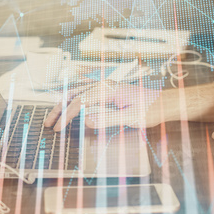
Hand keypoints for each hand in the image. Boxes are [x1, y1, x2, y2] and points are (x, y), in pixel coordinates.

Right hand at [44, 81, 162, 130]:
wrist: (165, 103)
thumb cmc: (151, 110)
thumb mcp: (131, 117)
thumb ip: (108, 118)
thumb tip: (87, 119)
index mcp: (107, 89)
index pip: (79, 103)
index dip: (66, 117)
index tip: (58, 129)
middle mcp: (104, 84)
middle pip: (74, 95)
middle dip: (59, 110)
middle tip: (48, 124)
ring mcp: (106, 86)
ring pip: (78, 92)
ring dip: (64, 104)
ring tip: (53, 116)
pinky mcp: (108, 90)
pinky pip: (85, 91)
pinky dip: (73, 98)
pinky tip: (68, 102)